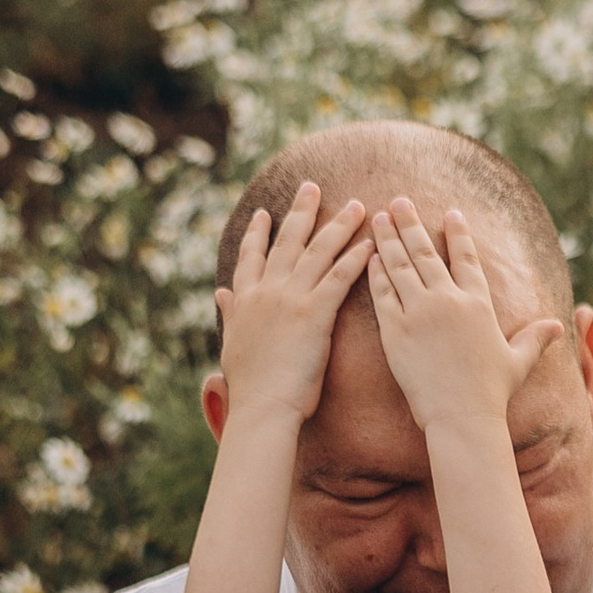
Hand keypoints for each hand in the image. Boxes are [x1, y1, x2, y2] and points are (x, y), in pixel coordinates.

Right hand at [213, 182, 372, 427]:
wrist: (262, 407)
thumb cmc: (250, 387)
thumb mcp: (233, 343)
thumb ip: (231, 314)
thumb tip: (221, 294)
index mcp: (245, 299)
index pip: (251, 256)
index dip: (258, 233)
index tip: (266, 213)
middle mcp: (266, 290)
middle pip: (287, 241)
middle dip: (301, 211)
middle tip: (313, 186)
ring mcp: (290, 298)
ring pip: (317, 251)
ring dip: (337, 225)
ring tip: (355, 205)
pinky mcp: (315, 313)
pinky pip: (339, 277)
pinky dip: (355, 258)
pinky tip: (370, 243)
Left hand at [364, 199, 563, 439]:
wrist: (462, 417)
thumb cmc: (492, 393)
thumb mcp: (518, 362)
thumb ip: (535, 339)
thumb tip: (560, 326)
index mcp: (478, 304)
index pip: (467, 258)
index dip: (458, 234)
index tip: (450, 213)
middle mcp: (448, 300)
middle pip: (426, 251)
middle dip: (411, 223)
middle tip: (399, 200)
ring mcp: (419, 312)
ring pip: (400, 264)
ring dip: (388, 237)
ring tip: (379, 217)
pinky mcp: (396, 329)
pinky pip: (382, 292)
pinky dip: (375, 271)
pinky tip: (370, 255)